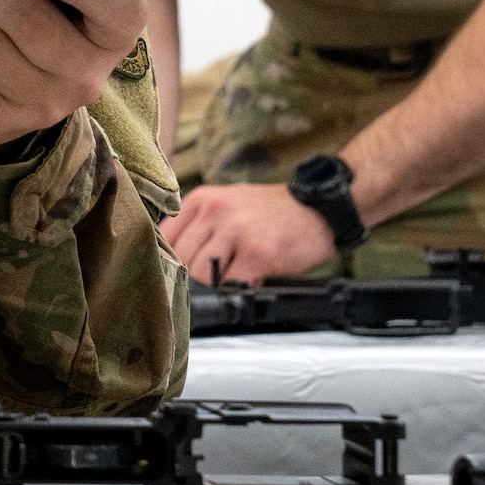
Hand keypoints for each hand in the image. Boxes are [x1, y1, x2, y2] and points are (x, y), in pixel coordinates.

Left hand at [160, 182, 335, 284]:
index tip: (181, 266)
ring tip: (236, 269)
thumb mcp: (227, 204)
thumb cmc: (271, 212)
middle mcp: (214, 211)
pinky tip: (254, 273)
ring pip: (201, 273)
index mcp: (202, 199)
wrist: (318, 209)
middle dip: (196, 272)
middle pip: (181, 257)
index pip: (166, 235)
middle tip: (217, 271)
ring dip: (218, 280)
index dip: (171, 257)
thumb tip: (172, 256)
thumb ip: (199, 224)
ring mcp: (235, 231)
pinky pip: (231, 283)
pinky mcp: (257, 253)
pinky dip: (240, 285)